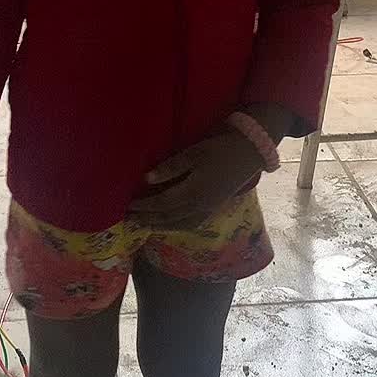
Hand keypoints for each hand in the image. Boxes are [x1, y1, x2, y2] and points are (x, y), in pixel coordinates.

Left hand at [128, 131, 262, 227]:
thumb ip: (171, 167)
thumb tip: (147, 179)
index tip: (127, 206)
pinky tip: (169, 224)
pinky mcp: (213, 208)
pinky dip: (176, 227)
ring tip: (144, 224)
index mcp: (193, 192)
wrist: (249, 154)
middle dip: (147, 219)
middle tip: (128, 219)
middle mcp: (199, 206)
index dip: (144, 206)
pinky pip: (191, 224)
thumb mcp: (194, 153)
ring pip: (179, 225)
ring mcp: (208, 210)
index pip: (161, 204)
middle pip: (168, 218)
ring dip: (160, 226)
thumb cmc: (220, 149)